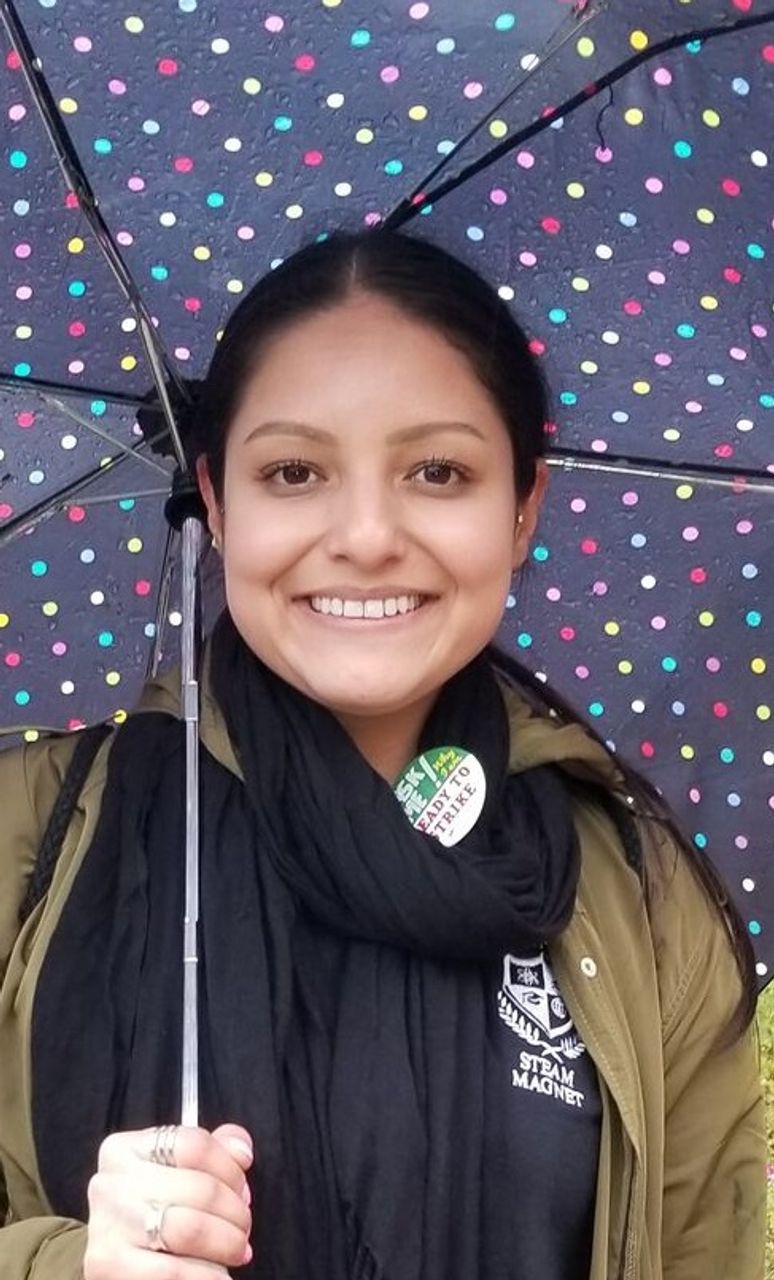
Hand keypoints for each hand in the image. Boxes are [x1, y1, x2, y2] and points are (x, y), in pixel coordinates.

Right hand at [83, 1122, 253, 1278]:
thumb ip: (214, 1151)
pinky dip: (207, 1275)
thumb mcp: (177, 1172)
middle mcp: (111, 1182)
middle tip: (243, 1228)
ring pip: (190, 1229)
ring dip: (227, 1244)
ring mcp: (107, 1224)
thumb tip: (240, 1151)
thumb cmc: (151, 1213)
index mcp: (126, 1149)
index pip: (194, 1145)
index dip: (230, 1170)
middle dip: (236, 1213)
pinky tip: (219, 1276)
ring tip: (235, 1251)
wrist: (116, 1261)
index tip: (241, 1191)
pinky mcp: (107, 1265)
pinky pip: (173, 1271)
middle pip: (200, 1188)